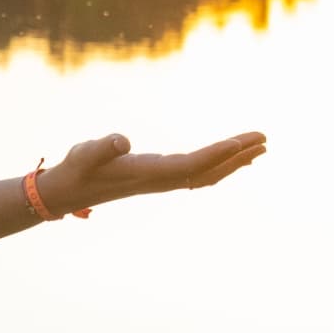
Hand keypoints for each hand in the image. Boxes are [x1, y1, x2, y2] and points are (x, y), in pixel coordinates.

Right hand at [38, 132, 266, 213]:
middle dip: (237, 156)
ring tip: (260, 148)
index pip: (188, 165)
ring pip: (207, 174)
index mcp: (147, 173)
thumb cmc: (77, 168)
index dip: (215, 154)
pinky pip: (199, 173)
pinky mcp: (161, 177)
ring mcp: (163, 181)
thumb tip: (122, 140)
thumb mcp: (84, 152)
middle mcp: (161, 180)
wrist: (68, 192)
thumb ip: (102, 146)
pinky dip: (220, 164)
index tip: (240, 142)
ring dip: (234, 162)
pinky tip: (232, 157)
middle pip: (207, 171)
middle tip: (265, 139)